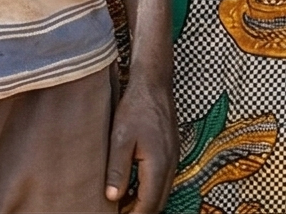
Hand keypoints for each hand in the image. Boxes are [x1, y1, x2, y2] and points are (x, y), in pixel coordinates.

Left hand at [103, 76, 174, 211]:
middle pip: (158, 202)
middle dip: (140, 212)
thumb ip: (117, 170)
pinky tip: (134, 187)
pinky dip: (150, 190)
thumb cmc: (136, 107)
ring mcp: (173, 158)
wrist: (154, 84)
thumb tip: (112, 197)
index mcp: (158, 165)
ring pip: (162, 192)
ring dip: (145, 202)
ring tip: (123, 205)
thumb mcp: (120, 138)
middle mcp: (170, 165)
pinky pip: (163, 180)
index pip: (148, 204)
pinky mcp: (171, 153)